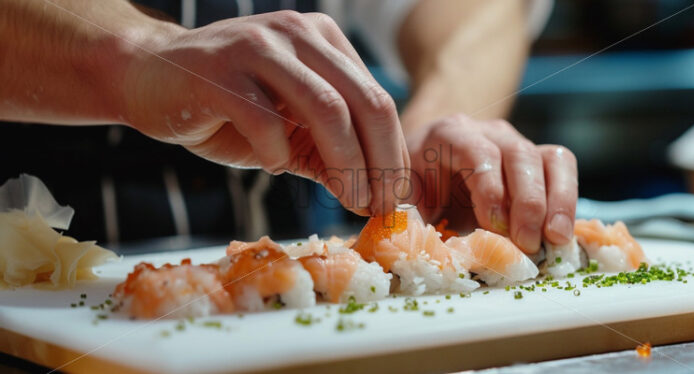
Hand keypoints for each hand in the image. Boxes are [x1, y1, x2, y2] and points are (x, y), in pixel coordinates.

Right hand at [120, 11, 408, 214]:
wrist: (148, 77)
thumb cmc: (227, 107)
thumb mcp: (289, 131)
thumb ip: (329, 155)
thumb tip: (374, 199)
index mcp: (323, 40)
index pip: (377, 99)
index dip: (394, 153)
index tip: (394, 198)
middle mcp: (298, 34)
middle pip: (365, 102)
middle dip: (381, 162)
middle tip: (381, 206)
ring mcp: (260, 47)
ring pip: (327, 108)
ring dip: (346, 164)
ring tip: (349, 200)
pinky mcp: (220, 71)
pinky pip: (266, 121)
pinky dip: (277, 155)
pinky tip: (272, 167)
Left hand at [405, 114, 577, 252]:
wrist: (430, 164)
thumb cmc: (416, 187)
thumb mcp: (405, 201)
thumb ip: (411, 221)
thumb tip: (424, 255)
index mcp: (448, 135)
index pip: (477, 152)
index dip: (490, 188)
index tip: (494, 226)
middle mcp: (488, 133)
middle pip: (519, 154)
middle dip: (527, 202)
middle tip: (526, 244)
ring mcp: (517, 143)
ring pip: (549, 159)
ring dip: (555, 202)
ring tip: (553, 240)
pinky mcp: (538, 160)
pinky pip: (562, 168)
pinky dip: (567, 201)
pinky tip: (561, 235)